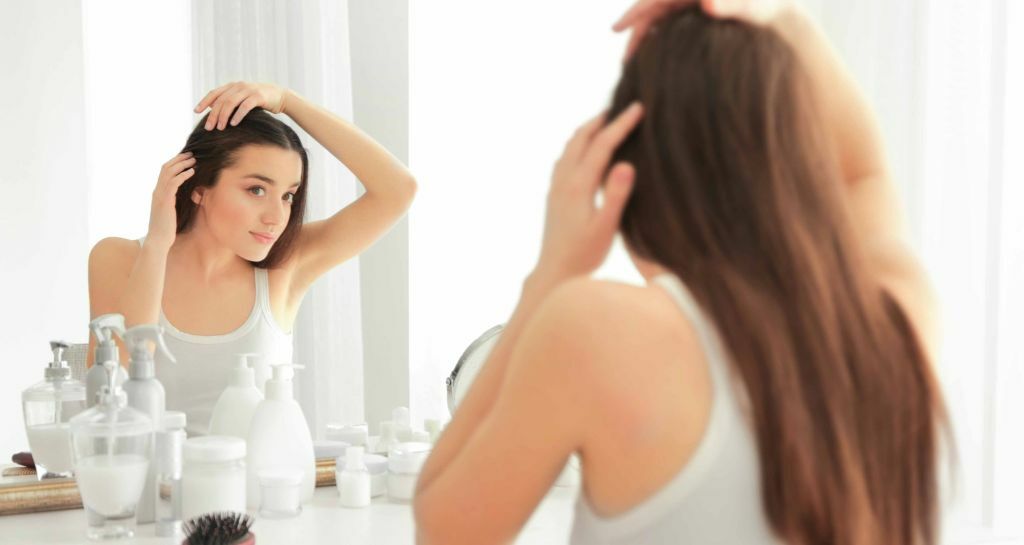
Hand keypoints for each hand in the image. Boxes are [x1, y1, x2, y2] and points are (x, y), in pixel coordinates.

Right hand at [147, 152, 194, 249]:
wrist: (158, 240)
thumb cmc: (167, 229)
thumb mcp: (172, 212)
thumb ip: (176, 202)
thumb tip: (190, 196)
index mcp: (158, 193)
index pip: (164, 172)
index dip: (175, 163)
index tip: (186, 158)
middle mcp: (157, 191)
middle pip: (166, 168)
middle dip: (179, 159)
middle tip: (191, 154)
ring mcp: (159, 195)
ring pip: (169, 173)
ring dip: (182, 164)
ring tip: (194, 160)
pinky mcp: (165, 200)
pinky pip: (173, 183)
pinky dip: (183, 175)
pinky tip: (192, 172)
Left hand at [193, 81, 287, 130]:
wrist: (280, 95)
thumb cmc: (259, 100)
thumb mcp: (242, 98)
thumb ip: (228, 101)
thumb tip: (212, 108)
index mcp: (232, 86)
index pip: (214, 93)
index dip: (204, 102)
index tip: (196, 111)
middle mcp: (239, 86)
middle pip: (221, 100)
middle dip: (213, 114)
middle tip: (208, 128)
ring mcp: (249, 90)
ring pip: (231, 103)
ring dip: (224, 116)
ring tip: (220, 128)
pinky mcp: (259, 96)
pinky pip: (245, 106)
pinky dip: (238, 115)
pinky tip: (233, 124)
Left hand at [533, 103, 644, 283]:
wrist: (554, 272)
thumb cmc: (584, 254)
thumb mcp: (606, 227)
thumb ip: (616, 195)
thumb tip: (626, 164)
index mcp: (579, 186)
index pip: (602, 145)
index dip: (621, 124)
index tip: (638, 107)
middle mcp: (563, 181)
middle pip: (581, 138)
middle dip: (601, 119)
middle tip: (622, 106)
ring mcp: (556, 186)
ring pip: (570, 146)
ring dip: (588, 130)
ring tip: (605, 121)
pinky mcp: (554, 194)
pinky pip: (565, 158)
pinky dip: (578, 144)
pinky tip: (585, 151)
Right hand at [613, 0, 791, 58]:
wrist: (778, 5)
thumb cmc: (767, 2)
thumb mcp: (749, 5)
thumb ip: (729, 3)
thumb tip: (707, 2)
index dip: (633, 14)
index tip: (615, 29)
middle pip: (651, 10)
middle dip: (636, 34)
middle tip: (624, 63)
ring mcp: (691, 3)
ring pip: (659, 19)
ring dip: (646, 38)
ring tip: (635, 65)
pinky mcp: (696, 13)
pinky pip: (669, 24)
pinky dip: (659, 38)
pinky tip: (655, 57)